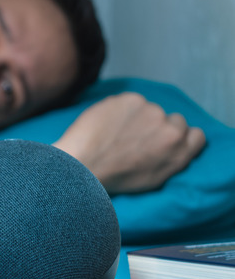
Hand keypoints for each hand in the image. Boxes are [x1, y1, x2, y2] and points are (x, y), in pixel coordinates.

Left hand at [54, 92, 205, 193]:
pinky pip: (129, 101)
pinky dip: (119, 109)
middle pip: (173, 119)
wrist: (82, 166)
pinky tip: (105, 123)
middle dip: (157, 126)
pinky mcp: (132, 100)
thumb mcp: (152, 179)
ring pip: (148, 109)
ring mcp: (152, 112)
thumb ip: (171, 158)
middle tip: (134, 137)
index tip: (164, 138)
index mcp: (179, 154)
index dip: (180, 135)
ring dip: (135, 116)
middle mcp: (172, 131)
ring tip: (114, 133)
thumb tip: (175, 144)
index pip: (196, 135)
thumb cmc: (112, 178)